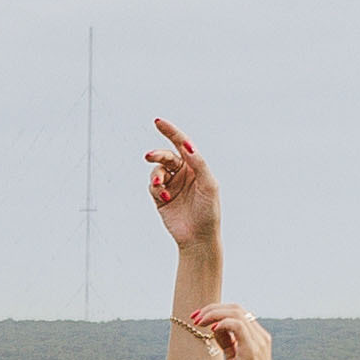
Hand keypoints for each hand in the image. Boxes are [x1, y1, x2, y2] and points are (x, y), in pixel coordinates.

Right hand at [146, 118, 221, 247]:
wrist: (199, 238)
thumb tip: (187, 144)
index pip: (182, 144)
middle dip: (157, 154)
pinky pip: (153, 186)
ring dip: (156, 175)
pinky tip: (163, 196)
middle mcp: (182, 173)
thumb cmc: (209, 210)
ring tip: (159, 185)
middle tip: (150, 156)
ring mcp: (171, 184)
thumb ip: (199, 163)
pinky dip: (156, 188)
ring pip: (157, 170)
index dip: (170, 132)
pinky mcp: (160, 197)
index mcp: (196, 166)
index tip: (158, 121)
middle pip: (166, 156)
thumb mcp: (209, 184)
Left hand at [187, 301, 277, 359]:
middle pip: (236, 308)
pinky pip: (237, 325)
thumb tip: (215, 329)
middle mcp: (261, 337)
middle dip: (212, 309)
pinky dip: (222, 323)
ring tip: (198, 322)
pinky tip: (211, 330)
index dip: (217, 311)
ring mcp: (259, 342)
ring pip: (236, 313)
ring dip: (214, 314)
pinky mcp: (253, 350)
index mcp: (258, 338)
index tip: (199, 318)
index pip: (238, 313)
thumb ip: (228, 343)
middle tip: (194, 317)